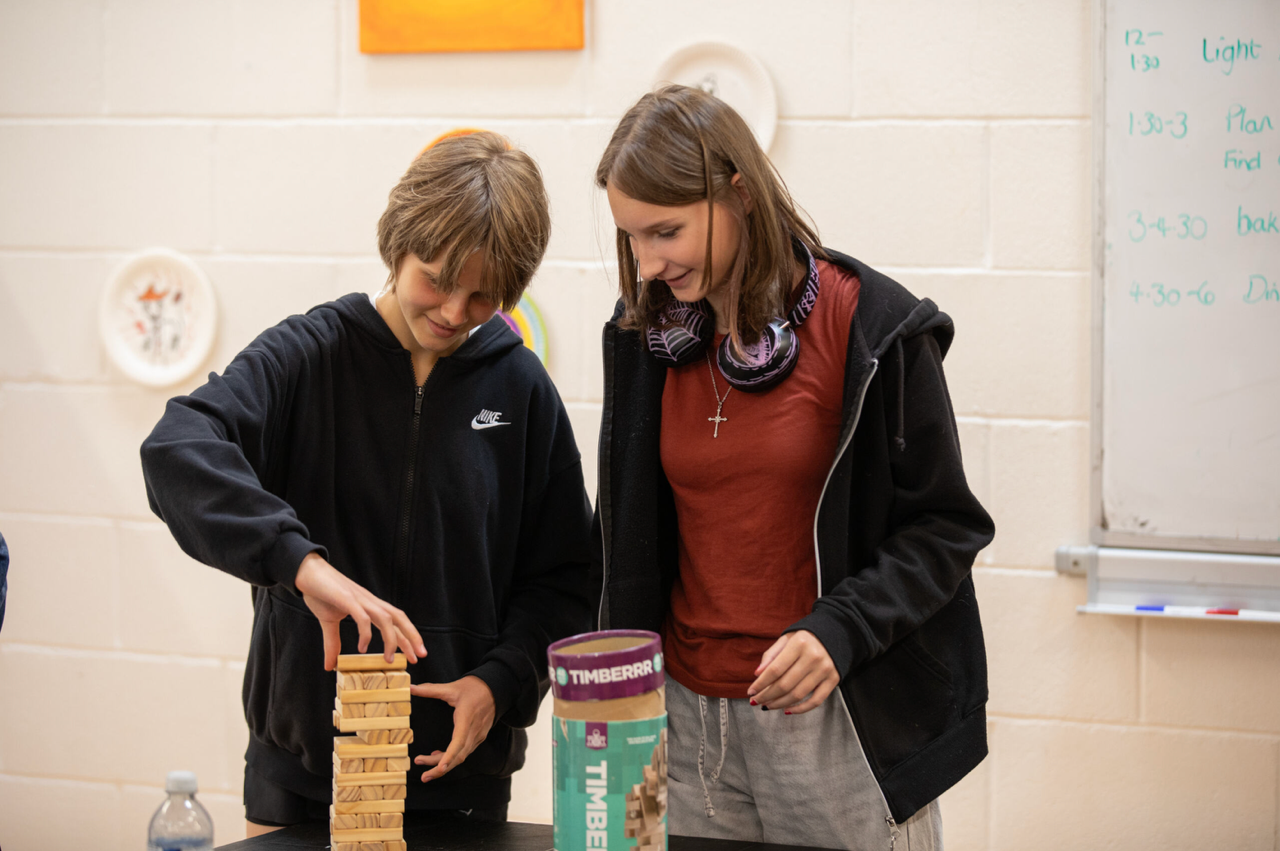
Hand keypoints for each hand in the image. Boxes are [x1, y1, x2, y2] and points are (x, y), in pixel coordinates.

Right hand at [293, 552, 426, 670]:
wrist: (306, 571)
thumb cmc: (320, 592)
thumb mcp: (328, 622)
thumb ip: (333, 643)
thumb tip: (329, 666)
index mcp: (369, 606)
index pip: (395, 622)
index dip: (407, 638)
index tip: (416, 654)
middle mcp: (370, 602)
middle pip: (399, 617)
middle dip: (411, 637)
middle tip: (420, 656)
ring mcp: (360, 599)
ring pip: (385, 618)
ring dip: (391, 639)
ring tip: (390, 659)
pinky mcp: (347, 598)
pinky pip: (363, 617)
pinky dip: (366, 633)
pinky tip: (363, 648)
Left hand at [410, 676, 495, 781]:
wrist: (497, 689)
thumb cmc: (474, 687)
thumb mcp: (451, 687)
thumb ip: (430, 690)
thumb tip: (410, 688)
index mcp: (467, 718)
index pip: (459, 742)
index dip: (449, 756)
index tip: (440, 768)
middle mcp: (474, 731)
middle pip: (458, 756)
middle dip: (440, 768)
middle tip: (423, 776)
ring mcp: (478, 736)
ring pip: (461, 756)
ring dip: (444, 765)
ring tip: (426, 769)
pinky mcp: (479, 737)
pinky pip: (465, 752)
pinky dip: (452, 758)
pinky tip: (438, 755)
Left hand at [746, 630, 839, 714]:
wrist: (837, 633)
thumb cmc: (806, 637)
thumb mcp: (787, 638)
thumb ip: (771, 655)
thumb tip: (758, 674)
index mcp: (799, 644)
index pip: (775, 669)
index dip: (761, 683)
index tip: (751, 691)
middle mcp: (813, 657)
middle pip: (785, 684)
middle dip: (767, 696)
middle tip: (756, 701)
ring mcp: (825, 670)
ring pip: (798, 694)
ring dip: (780, 703)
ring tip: (768, 705)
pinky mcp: (834, 680)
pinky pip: (816, 701)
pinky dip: (801, 709)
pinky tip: (787, 710)